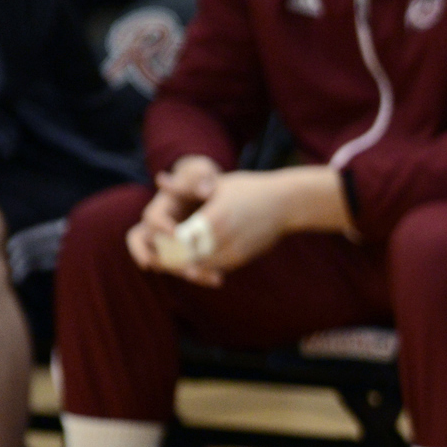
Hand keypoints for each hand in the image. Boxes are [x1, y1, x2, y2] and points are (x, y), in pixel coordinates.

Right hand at [125, 154, 220, 276]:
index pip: (151, 218)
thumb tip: (204, 190)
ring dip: (180, 271)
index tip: (175, 233)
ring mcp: (169, 243)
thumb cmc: (202, 179)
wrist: (211, 193)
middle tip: (169, 267)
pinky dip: (199, 274)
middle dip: (155, 257)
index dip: (160, 226)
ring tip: (198, 275)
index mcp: (161, 207)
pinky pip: (185, 267)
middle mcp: (159, 227)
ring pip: (164, 262)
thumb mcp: (202, 172)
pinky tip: (218, 278)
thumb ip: (201, 177)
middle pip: (146, 245)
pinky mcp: (183, 254)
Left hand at [127, 162, 346, 285]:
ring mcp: (236, 249)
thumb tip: (159, 179)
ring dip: (190, 264)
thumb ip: (185, 187)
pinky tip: (200, 260)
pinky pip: (219, 267)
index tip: (159, 237)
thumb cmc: (250, 189)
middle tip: (161, 256)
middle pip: (189, 255)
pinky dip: (206, 266)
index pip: (180, 238)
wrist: (286, 203)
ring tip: (177, 259)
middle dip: (175, 257)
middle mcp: (224, 236)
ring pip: (203, 265)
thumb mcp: (217, 184)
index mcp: (213, 217)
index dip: (168, 240)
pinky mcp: (244, 257)